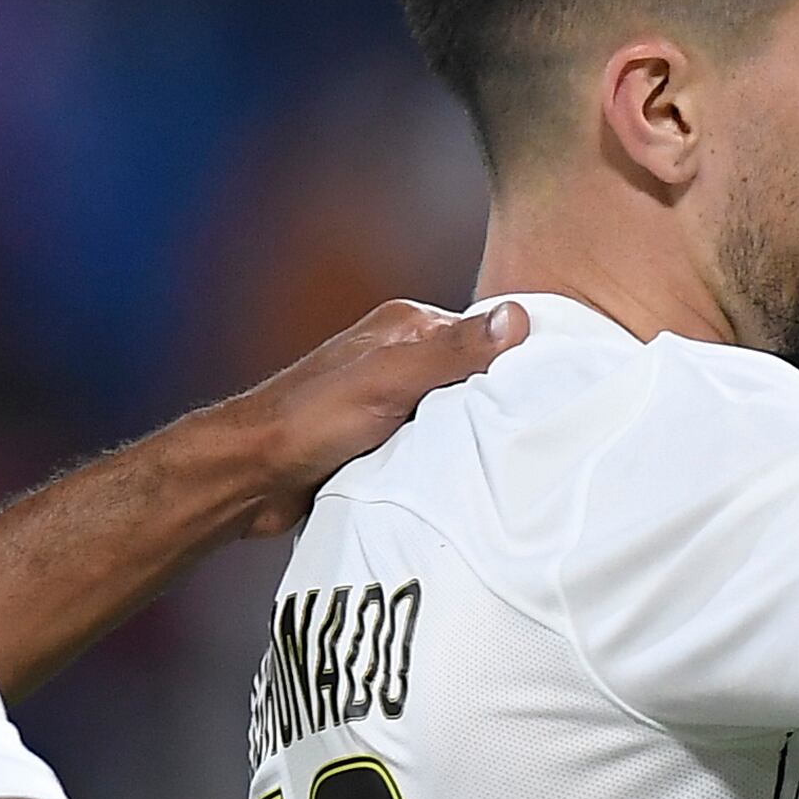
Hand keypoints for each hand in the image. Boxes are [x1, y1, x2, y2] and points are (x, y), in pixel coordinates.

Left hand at [214, 299, 527, 534]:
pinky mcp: (382, 440)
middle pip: (474, 379)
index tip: (548, 397)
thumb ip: (452, 351)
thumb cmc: (308, 420)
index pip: (484, 337)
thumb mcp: (389, 379)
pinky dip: (446, 463)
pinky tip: (459, 480)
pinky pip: (432, 448)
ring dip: (470, 440)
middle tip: (529, 438)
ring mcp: (389, 400)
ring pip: (455, 417)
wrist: (251, 475)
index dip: (517, 366)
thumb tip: (517, 318)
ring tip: (498, 463)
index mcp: (404, 327)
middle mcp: (398, 358)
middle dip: (497, 407)